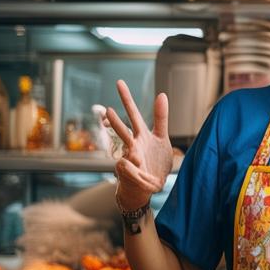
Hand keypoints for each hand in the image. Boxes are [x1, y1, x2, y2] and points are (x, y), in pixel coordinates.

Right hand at [105, 80, 172, 211]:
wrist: (148, 186)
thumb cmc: (153, 161)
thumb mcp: (162, 139)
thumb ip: (161, 117)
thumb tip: (162, 93)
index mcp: (143, 135)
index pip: (134, 114)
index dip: (126, 99)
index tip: (119, 82)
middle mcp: (134, 144)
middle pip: (123, 131)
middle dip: (116, 122)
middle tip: (107, 111)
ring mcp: (130, 159)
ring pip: (126, 155)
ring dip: (128, 154)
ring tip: (132, 153)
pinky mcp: (130, 173)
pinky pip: (133, 171)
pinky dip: (139, 174)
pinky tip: (146, 178)